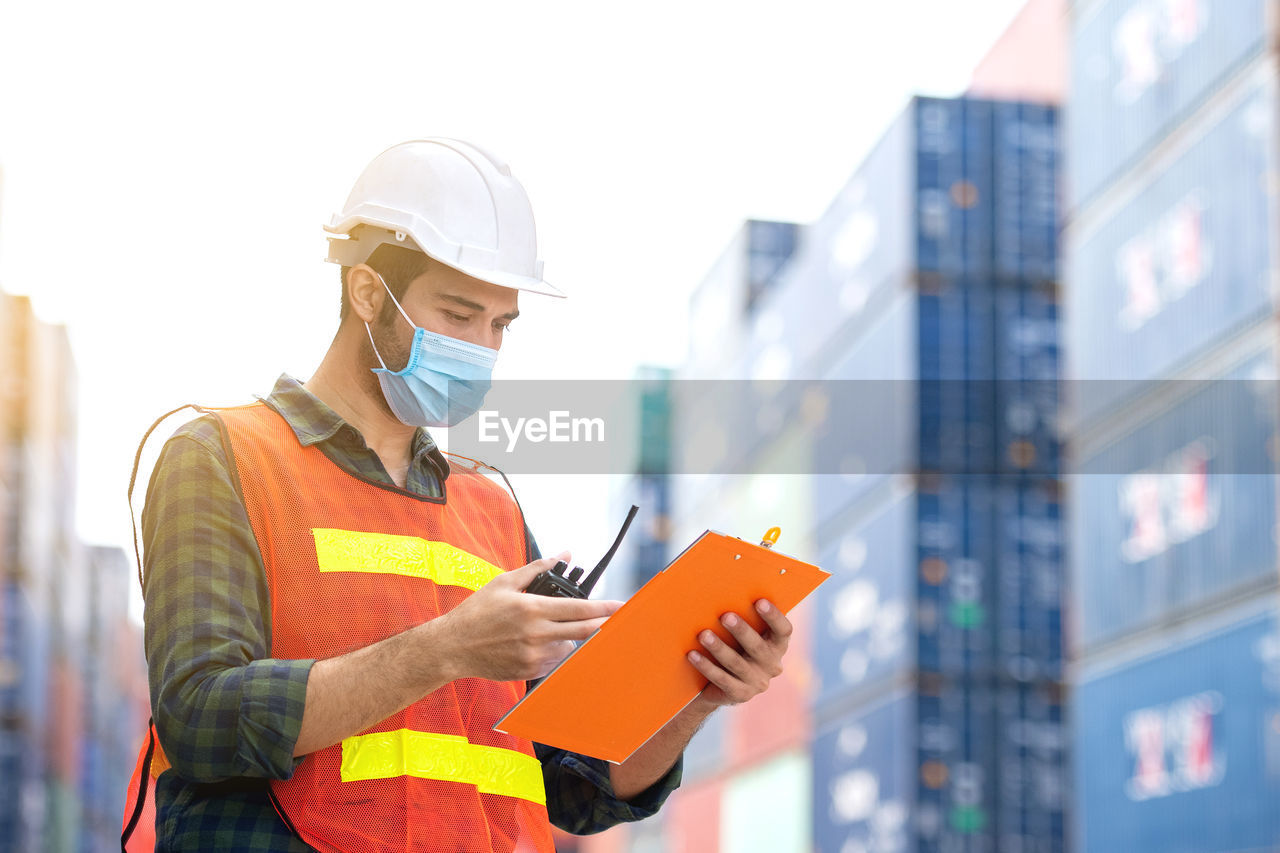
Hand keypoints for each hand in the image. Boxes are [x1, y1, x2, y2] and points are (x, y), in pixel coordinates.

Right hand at [433, 551, 622, 681]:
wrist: (454, 646)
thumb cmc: (477, 612)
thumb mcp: (505, 582)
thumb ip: (538, 568)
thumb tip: (564, 554)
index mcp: (532, 609)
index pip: (579, 609)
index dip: (604, 608)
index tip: (621, 606)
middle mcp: (536, 634)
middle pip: (582, 631)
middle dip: (601, 625)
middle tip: (614, 620)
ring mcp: (533, 656)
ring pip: (567, 647)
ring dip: (568, 637)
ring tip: (546, 628)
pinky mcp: (528, 671)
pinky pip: (552, 662)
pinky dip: (552, 651)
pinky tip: (534, 643)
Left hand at [686, 599, 791, 707]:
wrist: (720, 684)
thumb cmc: (732, 645)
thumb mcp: (742, 633)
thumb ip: (742, 615)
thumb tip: (721, 588)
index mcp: (778, 645)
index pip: (784, 630)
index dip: (774, 616)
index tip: (759, 601)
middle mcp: (772, 665)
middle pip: (758, 647)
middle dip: (741, 631)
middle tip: (725, 616)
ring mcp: (757, 682)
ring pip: (737, 663)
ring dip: (719, 648)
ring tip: (703, 634)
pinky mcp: (740, 695)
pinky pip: (722, 679)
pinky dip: (706, 666)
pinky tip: (693, 655)